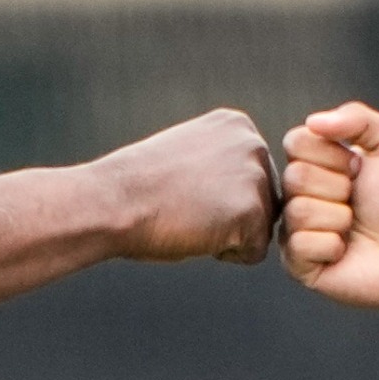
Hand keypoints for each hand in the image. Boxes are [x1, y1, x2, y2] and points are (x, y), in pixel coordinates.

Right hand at [90, 107, 278, 265]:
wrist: (114, 201)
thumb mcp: (189, 154)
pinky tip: (197, 233)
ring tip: (191, 219)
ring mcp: (255, 176)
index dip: (218, 197)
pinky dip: (227, 254)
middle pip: (264, 201)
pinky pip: (256, 252)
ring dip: (228, 234)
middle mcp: (253, 142)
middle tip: (186, 208)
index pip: (252, 177)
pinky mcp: (253, 211)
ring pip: (261, 227)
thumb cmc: (137, 186)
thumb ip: (221, 162)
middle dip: (230, 216)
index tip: (184, 190)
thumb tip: (240, 189)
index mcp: (236, 125)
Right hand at [282, 101, 378, 312]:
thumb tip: (313, 121)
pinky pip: (299, 245)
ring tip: (355, 226)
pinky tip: (346, 251)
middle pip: (294, 176)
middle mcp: (300, 195)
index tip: (359, 168)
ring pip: (297, 211)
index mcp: (315, 163)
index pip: (295, 141)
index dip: (332, 154)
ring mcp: (297, 230)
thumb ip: (357, 117)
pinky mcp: (300, 266)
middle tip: (360, 201)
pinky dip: (331, 246)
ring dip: (339, 218)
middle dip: (338, 187)